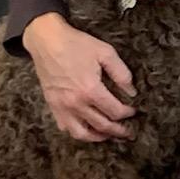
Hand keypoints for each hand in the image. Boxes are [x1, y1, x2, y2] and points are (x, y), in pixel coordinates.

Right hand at [23, 13, 137, 142]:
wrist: (46, 40)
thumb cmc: (76, 44)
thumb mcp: (105, 52)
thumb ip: (121, 73)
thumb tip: (131, 92)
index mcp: (91, 90)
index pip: (115, 112)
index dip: (128, 113)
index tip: (133, 111)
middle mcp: (76, 103)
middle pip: (102, 126)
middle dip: (118, 131)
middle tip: (128, 132)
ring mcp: (62, 107)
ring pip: (82, 134)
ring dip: (98, 137)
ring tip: (108, 136)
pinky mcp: (53, 106)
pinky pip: (65, 127)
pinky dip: (77, 132)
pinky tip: (86, 128)